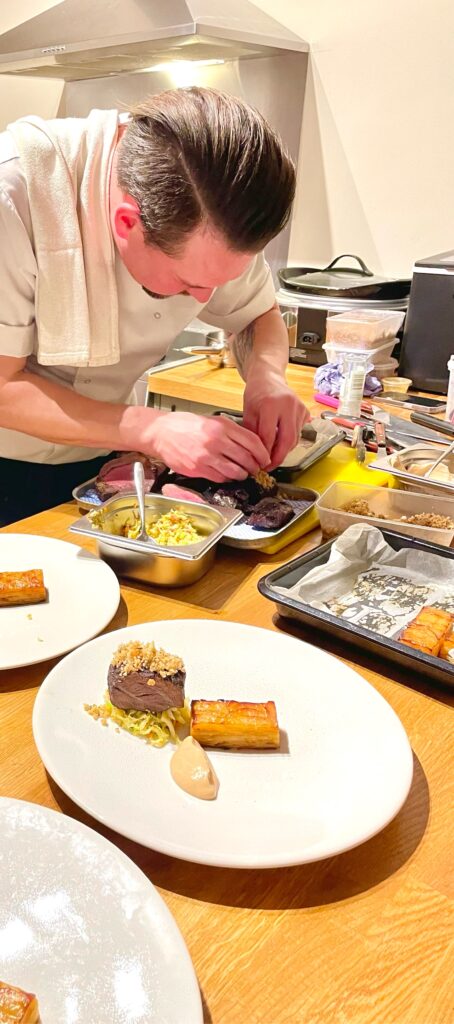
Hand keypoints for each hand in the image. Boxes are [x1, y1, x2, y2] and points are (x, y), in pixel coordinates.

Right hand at [149, 411, 269, 481]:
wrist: (161, 432)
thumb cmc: (186, 425)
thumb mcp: (212, 420)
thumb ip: (231, 431)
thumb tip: (251, 444)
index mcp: (222, 427)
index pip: (252, 442)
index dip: (262, 453)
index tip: (265, 458)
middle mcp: (216, 441)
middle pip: (246, 459)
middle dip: (255, 466)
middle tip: (255, 468)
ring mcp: (206, 456)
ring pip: (235, 472)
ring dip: (242, 474)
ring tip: (242, 473)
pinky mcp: (198, 468)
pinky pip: (220, 478)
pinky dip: (227, 478)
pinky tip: (226, 474)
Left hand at [243, 373, 309, 469]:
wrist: (269, 378)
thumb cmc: (256, 394)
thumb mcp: (248, 412)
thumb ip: (252, 433)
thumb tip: (255, 456)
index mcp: (271, 404)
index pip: (269, 436)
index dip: (264, 453)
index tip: (259, 463)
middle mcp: (288, 405)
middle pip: (287, 440)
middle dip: (278, 457)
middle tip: (269, 467)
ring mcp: (299, 408)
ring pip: (294, 439)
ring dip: (284, 450)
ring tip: (272, 456)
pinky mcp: (305, 411)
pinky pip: (299, 433)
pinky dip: (289, 441)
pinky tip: (280, 443)